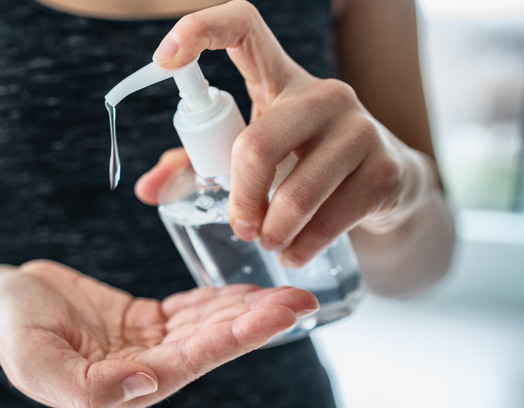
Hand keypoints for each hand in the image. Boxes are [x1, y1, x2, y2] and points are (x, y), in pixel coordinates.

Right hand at [0, 260, 317, 407]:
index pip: (192, 363)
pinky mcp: (145, 322)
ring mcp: (147, 346)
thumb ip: (89, 388)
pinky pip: (189, 310)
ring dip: (246, 309)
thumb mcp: (36, 362)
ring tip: (289, 291)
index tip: (278, 316)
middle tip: (302, 300)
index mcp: (123, 389)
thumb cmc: (11, 330)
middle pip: (210, 344)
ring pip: (206, 326)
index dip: (236, 338)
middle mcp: (144, 372)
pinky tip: (248, 290)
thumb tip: (148, 385)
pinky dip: (219, 299)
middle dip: (256, 323)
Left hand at [136, 0, 434, 267]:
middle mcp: (324, 95)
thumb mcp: (255, 154)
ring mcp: (360, 129)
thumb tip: (146, 189)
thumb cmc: (303, 162)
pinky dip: (302, 247)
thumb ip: (198, 161)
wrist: (389, 184)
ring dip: (272, 231)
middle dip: (240, 198)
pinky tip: (295, 252)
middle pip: (258, 144)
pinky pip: (330, 219)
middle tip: (240, 226)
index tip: (164, 59)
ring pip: (295, 192)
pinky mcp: (385, 169)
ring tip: (268, 241)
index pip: (244, 27)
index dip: (201, 30)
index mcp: (280, 80)